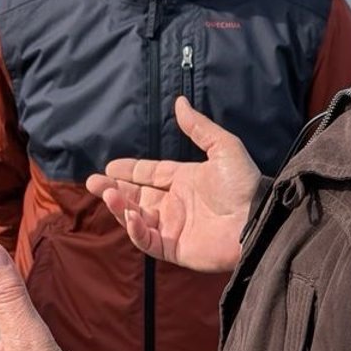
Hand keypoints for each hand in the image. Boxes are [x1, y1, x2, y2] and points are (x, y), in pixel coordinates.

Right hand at [85, 96, 263, 272]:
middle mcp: (175, 204)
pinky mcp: (175, 248)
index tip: (108, 167)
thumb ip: (198, 127)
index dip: (129, 171)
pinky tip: (130, 215)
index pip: (149, 174)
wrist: (259, 218)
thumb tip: (179, 102)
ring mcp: (173, 227)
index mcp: (184, 180)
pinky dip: (135, 230)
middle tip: (92, 183)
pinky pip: (147, 241)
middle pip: (136, 196)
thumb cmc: (244, 184)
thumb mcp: (223, 147)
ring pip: (136, 218)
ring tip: (108, 195)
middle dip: (112, 190)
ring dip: (119, 207)